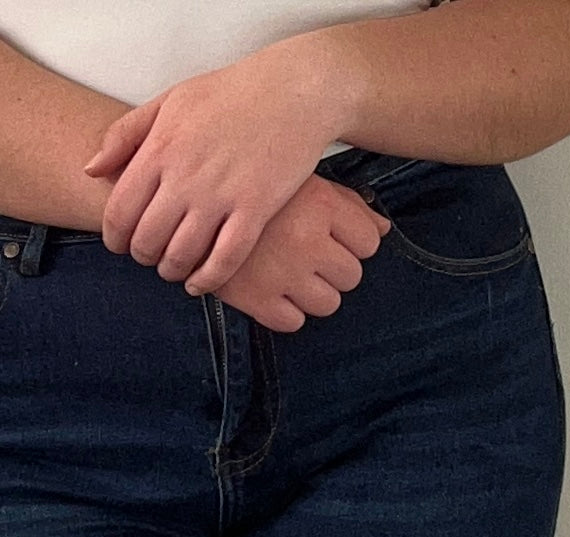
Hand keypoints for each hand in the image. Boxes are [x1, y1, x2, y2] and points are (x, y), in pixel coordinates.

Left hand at [81, 41, 351, 294]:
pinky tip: (201, 283)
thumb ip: (125, 135)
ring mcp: (221, 195)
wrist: (293, 90)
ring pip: (181, 256)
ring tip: (174, 268)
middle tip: (150, 256)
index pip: (119, 212)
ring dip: (172, 271)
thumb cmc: (230, 93)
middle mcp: (186, 176)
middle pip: (146, 241)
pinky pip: (224, 260)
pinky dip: (208, 280)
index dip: (114, 238)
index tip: (121, 244)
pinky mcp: (255, 210)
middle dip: (142, 256)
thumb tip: (92, 171)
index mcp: (160, 149)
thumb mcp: (170, 101)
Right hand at [209, 173, 390, 332]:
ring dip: (314, 294)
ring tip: (290, 274)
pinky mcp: (256, 300)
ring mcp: (282, 273)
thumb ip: (346, 204)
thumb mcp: (300, 181)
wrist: (187, 203)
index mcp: (320, 204)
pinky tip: (272, 290)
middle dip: (334, 269)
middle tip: (307, 256)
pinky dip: (286, 312)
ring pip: (328, 304)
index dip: (353, 243)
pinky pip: (293, 322)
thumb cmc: (251, 188)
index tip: (331, 238)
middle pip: (351, 277)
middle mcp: (306, 240)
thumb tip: (382, 230)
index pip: (368, 242)